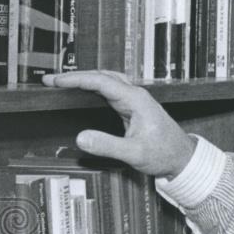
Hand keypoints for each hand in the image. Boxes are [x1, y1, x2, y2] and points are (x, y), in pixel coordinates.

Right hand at [41, 70, 196, 178]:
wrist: (182, 158)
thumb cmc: (164, 154)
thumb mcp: (134, 153)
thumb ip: (107, 145)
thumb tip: (81, 137)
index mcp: (135, 99)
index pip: (101, 82)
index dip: (76, 79)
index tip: (55, 81)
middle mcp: (135, 95)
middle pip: (102, 76)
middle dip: (75, 76)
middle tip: (51, 80)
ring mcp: (134, 100)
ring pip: (106, 81)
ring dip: (84, 79)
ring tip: (61, 82)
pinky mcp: (133, 107)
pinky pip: (110, 90)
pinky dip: (93, 87)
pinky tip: (82, 91)